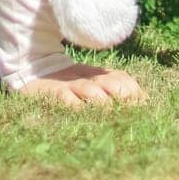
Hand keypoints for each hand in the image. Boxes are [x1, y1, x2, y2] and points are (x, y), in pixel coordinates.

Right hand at [9, 61, 145, 107]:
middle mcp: (87, 77)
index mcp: (99, 73)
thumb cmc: (68, 79)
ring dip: (102, 101)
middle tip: (134, 109)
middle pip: (110, 81)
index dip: (135, 90)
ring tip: (112, 113)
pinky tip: (81, 112)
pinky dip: (74, 105)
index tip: (146, 104)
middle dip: (123, 94)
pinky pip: (65, 98)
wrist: (33, 66)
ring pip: (90, 90)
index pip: (122, 77)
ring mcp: (70, 84)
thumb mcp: (90, 78)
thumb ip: (112, 84)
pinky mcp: (52, 92)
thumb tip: (140, 99)